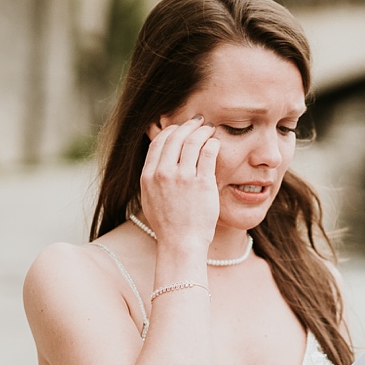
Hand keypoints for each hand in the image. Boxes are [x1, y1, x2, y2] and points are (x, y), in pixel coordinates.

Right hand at [139, 115, 220, 250]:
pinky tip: (216, 143)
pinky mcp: (202, 183)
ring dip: (203, 131)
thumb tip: (158, 160)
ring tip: (210, 129)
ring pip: (193, 141)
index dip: (171, 130)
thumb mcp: (149, 197)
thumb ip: (152, 177)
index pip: (159, 142)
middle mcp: (163, 173)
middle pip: (176, 137)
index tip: (180, 128)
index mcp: (148, 176)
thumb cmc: (167, 224)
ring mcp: (183, 178)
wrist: (180, 243)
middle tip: (199, 122)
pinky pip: (208, 153)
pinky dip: (213, 143)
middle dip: (189, 125)